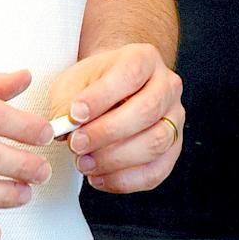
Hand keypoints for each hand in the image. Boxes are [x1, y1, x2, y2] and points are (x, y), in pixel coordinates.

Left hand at [49, 43, 182, 193]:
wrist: (116, 85)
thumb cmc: (95, 82)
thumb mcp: (74, 80)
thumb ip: (67, 102)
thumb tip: (63, 130)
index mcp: (144, 59)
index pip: (129, 75)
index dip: (101, 97)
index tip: (74, 115)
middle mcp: (167, 87)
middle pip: (146, 111)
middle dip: (107, 133)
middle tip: (77, 144)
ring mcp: (175, 119)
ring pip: (155, 143)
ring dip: (115, 159)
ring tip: (84, 163)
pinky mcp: (173, 149)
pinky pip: (156, 171)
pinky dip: (125, 180)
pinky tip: (99, 177)